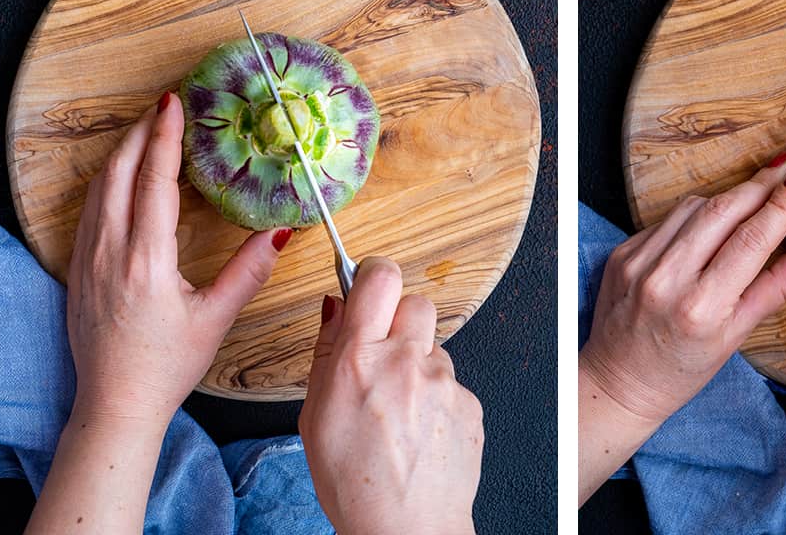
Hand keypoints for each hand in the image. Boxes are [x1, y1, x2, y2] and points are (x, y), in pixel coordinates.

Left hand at [66, 93, 287, 428]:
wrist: (116, 402)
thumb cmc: (166, 365)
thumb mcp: (216, 319)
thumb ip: (249, 271)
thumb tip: (282, 232)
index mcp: (146, 261)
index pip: (154, 182)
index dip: (165, 138)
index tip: (174, 105)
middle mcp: (110, 253)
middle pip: (118, 173)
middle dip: (140, 133)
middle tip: (164, 106)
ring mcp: (88, 259)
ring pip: (98, 188)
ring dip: (121, 153)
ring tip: (146, 132)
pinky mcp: (79, 269)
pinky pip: (89, 210)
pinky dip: (107, 181)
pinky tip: (122, 177)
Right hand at [300, 259, 482, 534]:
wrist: (408, 529)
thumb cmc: (353, 482)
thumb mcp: (314, 415)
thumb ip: (326, 351)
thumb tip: (335, 305)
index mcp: (360, 359)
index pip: (380, 276)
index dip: (374, 275)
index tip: (370, 286)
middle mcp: (407, 361)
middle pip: (415, 302)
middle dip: (400, 321)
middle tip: (384, 356)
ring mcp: (444, 381)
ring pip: (435, 348)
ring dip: (419, 366)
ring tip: (400, 412)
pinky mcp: (471, 402)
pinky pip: (453, 383)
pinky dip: (438, 399)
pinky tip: (421, 432)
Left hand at [578, 156, 785, 503]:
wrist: (619, 381)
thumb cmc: (682, 369)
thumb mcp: (736, 338)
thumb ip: (774, 290)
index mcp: (701, 307)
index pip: (750, 240)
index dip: (779, 205)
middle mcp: (666, 279)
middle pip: (720, 212)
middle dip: (757, 185)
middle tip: (785, 168)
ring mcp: (638, 262)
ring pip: (692, 207)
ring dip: (728, 195)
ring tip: (756, 190)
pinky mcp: (622, 252)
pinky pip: (667, 220)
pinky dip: (695, 214)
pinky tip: (712, 220)